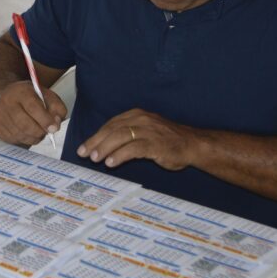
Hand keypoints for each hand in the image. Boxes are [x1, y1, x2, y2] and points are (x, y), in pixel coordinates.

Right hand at [0, 81, 66, 146]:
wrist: (3, 95)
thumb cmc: (27, 96)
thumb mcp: (45, 94)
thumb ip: (56, 107)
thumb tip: (55, 123)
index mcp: (20, 91)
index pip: (33, 107)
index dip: (45, 120)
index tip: (53, 128)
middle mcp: (6, 102)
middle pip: (25, 125)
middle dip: (40, 132)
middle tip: (46, 131)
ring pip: (21, 135)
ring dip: (33, 137)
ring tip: (36, 130)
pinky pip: (14, 140)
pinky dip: (24, 139)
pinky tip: (25, 131)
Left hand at [76, 108, 202, 170]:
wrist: (192, 144)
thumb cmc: (167, 141)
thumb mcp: (145, 132)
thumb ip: (128, 135)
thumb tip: (105, 146)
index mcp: (136, 115)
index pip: (110, 124)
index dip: (96, 136)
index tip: (84, 147)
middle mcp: (141, 119)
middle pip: (112, 129)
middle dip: (96, 142)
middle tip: (84, 154)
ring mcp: (148, 130)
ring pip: (120, 137)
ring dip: (105, 148)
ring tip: (95, 158)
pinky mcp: (155, 143)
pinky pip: (133, 148)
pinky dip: (120, 155)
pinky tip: (111, 163)